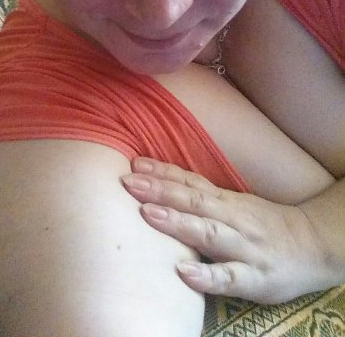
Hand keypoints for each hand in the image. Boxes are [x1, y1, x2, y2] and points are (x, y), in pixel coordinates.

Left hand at [121, 157, 339, 303]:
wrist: (314, 246)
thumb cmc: (263, 225)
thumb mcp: (234, 204)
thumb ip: (201, 198)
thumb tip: (159, 184)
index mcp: (226, 201)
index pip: (190, 182)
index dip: (162, 173)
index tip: (134, 164)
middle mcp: (233, 218)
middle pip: (194, 201)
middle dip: (160, 191)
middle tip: (128, 182)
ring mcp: (244, 248)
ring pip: (208, 233)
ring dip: (178, 222)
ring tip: (148, 214)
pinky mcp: (256, 279)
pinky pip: (229, 278)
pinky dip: (206, 276)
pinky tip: (183, 272)